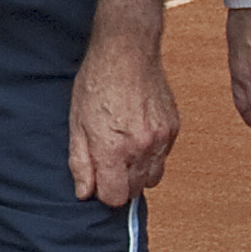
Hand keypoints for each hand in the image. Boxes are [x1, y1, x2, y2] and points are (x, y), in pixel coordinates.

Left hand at [67, 28, 180, 205]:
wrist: (127, 53)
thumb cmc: (98, 83)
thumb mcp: (77, 124)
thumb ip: (80, 163)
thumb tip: (84, 192)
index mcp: (113, 148)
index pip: (115, 198)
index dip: (103, 192)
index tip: (98, 180)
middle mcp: (141, 148)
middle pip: (134, 192)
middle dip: (120, 184)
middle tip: (108, 162)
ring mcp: (161, 139)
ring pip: (152, 178)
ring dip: (137, 173)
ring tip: (123, 151)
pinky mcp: (173, 129)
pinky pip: (164, 158)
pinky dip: (151, 156)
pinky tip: (137, 136)